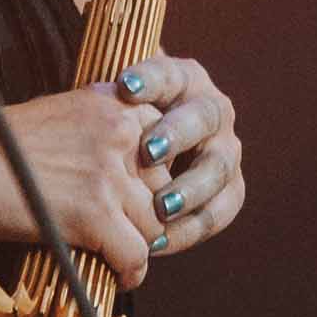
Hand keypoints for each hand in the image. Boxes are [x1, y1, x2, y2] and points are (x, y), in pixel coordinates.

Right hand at [0, 82, 167, 286]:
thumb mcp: (63, 116)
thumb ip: (101, 134)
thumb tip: (128, 173)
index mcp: (116, 105)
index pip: (167, 147)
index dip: (153, 178)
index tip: (138, 198)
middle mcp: (122, 134)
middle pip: (166, 188)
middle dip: (149, 214)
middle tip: (129, 233)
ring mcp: (110, 174)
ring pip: (156, 225)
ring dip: (141, 245)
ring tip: (122, 256)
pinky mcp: (94, 214)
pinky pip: (136, 255)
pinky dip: (131, 272)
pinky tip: (119, 276)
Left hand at [116, 55, 245, 258]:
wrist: (137, 158)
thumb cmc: (110, 131)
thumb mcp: (107, 107)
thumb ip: (100, 100)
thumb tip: (88, 93)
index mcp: (184, 80)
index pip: (169, 74)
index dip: (150, 80)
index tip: (124, 87)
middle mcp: (212, 110)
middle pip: (203, 117)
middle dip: (177, 135)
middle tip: (148, 152)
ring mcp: (225, 150)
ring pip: (219, 167)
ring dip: (192, 188)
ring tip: (162, 207)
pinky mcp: (229, 189)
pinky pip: (219, 210)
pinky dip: (191, 228)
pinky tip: (159, 242)